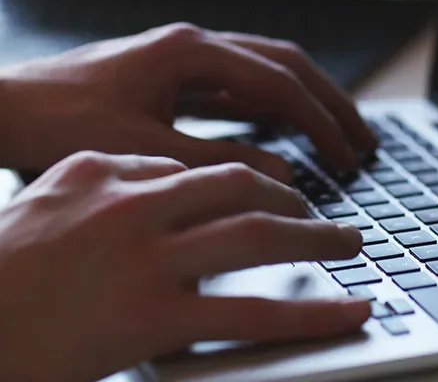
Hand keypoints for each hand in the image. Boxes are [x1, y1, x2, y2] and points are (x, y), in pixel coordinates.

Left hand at [0, 23, 376, 180]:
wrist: (2, 111)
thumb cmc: (59, 123)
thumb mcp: (145, 151)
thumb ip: (219, 163)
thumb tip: (283, 176)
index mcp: (190, 53)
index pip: (279, 84)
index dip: (321, 122)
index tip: (349, 157)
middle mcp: (193, 47)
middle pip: (285, 66)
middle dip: (330, 104)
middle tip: (364, 140)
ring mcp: (184, 60)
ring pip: (264, 74)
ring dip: (304, 105)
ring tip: (337, 135)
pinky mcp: (172, 79)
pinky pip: (237, 90)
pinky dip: (269, 111)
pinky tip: (283, 133)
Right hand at [0, 152, 368, 381]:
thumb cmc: (7, 261)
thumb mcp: (55, 191)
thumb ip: (117, 173)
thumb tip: (169, 170)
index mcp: (116, 177)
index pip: (206, 169)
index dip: (257, 183)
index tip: (282, 197)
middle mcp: (139, 209)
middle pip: (242, 189)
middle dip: (296, 200)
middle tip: (327, 217)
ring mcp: (150, 262)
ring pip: (257, 237)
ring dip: (317, 238)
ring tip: (352, 245)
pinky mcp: (156, 319)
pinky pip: (252, 313)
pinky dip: (310, 312)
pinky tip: (347, 312)